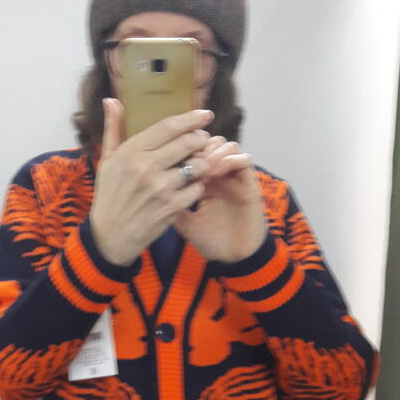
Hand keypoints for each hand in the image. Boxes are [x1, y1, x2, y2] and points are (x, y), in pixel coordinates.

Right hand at [89, 99, 212, 265]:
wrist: (110, 236)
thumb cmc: (109, 196)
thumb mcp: (107, 161)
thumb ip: (113, 129)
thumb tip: (111, 100)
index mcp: (131, 152)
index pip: (168, 127)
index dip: (191, 118)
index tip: (205, 114)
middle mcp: (146, 168)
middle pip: (187, 142)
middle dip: (201, 138)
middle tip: (203, 139)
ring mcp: (160, 188)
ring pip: (196, 165)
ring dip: (202, 161)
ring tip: (198, 162)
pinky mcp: (171, 208)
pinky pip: (197, 189)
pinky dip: (198, 185)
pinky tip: (192, 185)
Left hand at [173, 136, 267, 262]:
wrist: (234, 257)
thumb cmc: (210, 241)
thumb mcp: (183, 222)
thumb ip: (170, 204)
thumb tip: (150, 188)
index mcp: (203, 180)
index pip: (194, 151)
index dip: (183, 147)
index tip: (171, 158)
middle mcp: (220, 175)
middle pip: (210, 141)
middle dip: (198, 145)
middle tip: (188, 158)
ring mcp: (235, 178)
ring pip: (227, 146)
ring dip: (214, 151)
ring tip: (202, 166)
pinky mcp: (250, 184)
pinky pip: (244, 160)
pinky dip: (230, 160)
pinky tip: (216, 173)